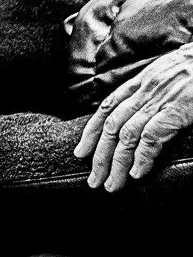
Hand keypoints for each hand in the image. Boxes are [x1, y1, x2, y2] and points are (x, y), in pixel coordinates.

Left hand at [75, 43, 192, 190]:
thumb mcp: (166, 72)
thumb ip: (150, 91)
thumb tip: (138, 113)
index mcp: (141, 81)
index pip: (107, 108)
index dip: (91, 132)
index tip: (81, 152)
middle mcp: (144, 91)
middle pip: (111, 127)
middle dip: (99, 156)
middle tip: (94, 180)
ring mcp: (158, 101)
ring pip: (126, 136)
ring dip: (116, 164)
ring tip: (112, 183)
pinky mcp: (174, 110)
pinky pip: (150, 137)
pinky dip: (141, 158)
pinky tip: (137, 172)